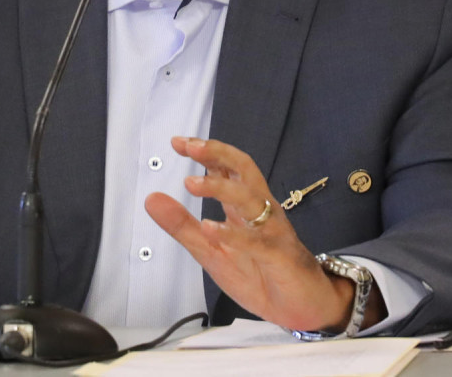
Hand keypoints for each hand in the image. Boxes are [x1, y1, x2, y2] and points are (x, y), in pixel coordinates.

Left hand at [145, 136, 382, 332]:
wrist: (300, 308)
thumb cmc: (258, 274)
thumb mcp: (210, 250)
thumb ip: (183, 225)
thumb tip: (151, 198)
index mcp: (243, 206)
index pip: (227, 168)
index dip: (205, 152)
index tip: (177, 142)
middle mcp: (261, 211)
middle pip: (244, 170)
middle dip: (218, 154)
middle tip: (190, 147)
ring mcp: (272, 232)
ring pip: (251, 199)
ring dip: (221, 188)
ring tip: (190, 183)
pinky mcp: (279, 257)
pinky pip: (258, 241)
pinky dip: (234, 234)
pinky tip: (211, 228)